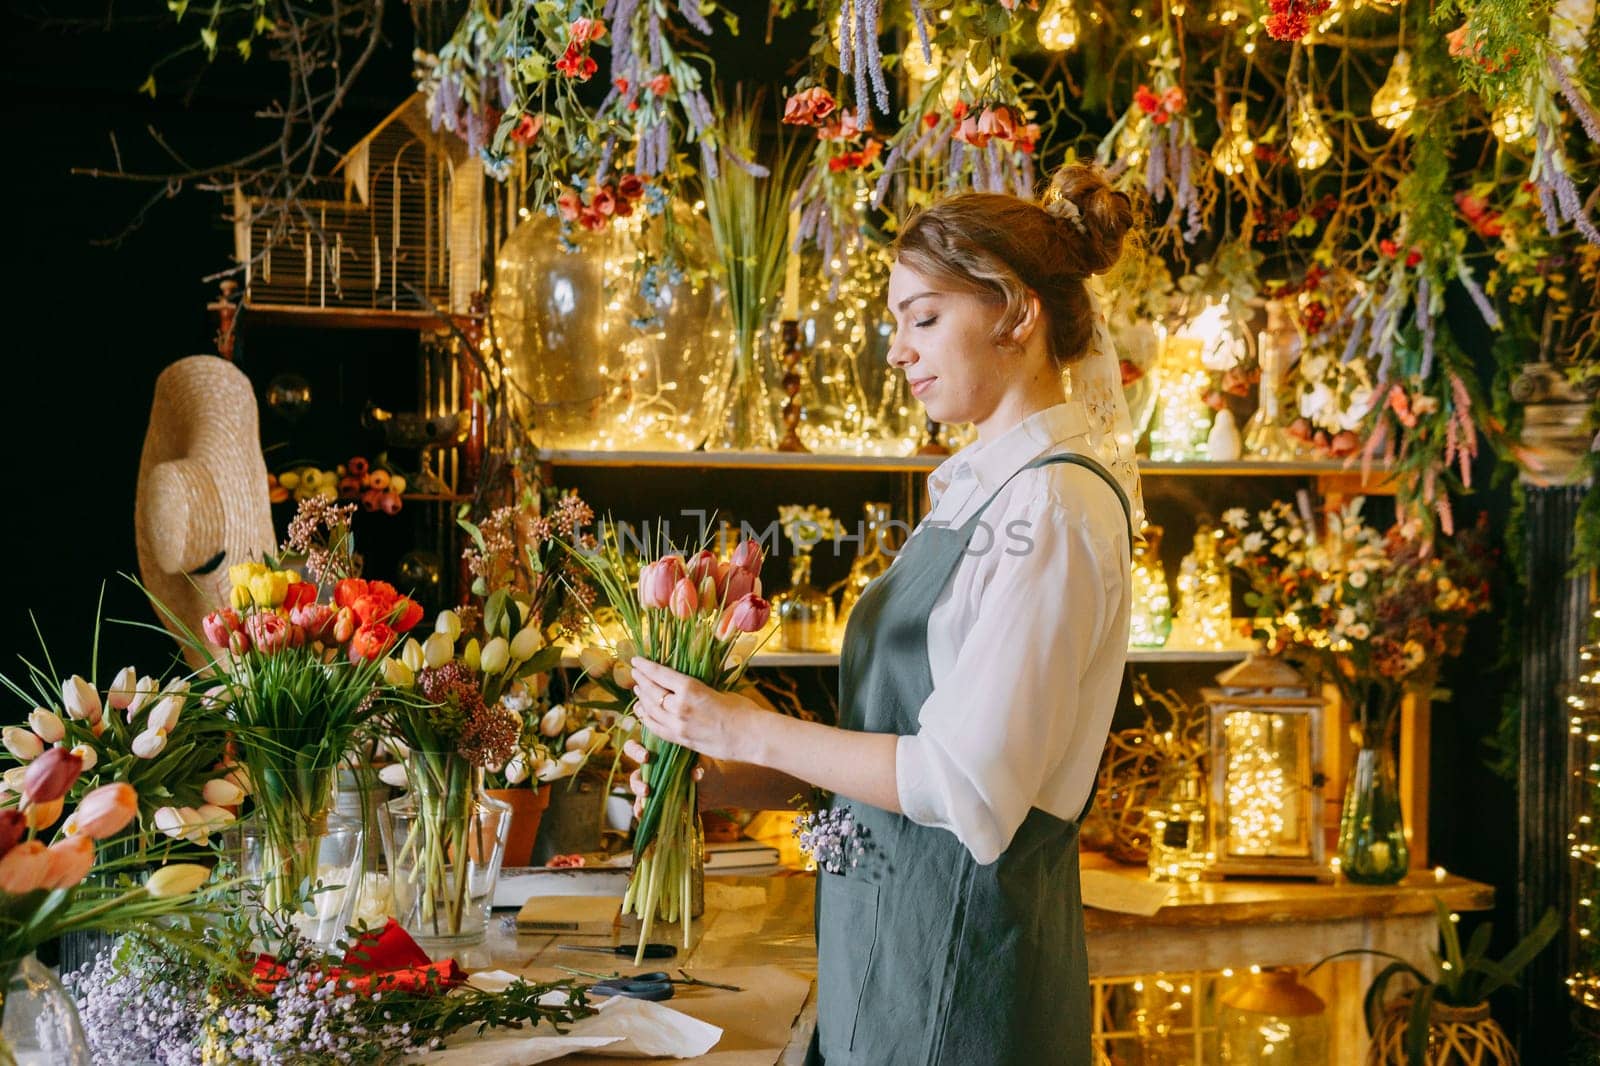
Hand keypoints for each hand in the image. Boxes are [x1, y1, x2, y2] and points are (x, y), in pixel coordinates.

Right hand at [620, 737, 703, 818]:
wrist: (714, 787)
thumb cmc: (706, 767)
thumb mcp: (703, 763)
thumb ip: (698, 764)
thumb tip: (696, 772)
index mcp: (657, 754)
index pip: (636, 748)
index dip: (636, 751)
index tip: (646, 757)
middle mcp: (651, 770)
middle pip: (634, 774)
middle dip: (636, 782)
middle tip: (646, 789)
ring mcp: (653, 788)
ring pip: (638, 792)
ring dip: (639, 797)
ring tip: (648, 802)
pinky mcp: (657, 803)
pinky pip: (644, 807)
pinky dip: (641, 810)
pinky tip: (642, 814)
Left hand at [629, 658, 765, 765]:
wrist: (753, 738)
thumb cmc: (744, 710)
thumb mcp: (720, 689)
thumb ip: (699, 688)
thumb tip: (688, 684)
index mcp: (691, 689)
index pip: (660, 675)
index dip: (646, 667)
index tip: (636, 660)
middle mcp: (679, 707)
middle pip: (652, 692)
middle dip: (641, 681)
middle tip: (635, 672)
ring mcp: (679, 726)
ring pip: (651, 711)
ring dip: (642, 699)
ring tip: (637, 690)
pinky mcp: (682, 741)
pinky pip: (657, 729)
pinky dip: (647, 719)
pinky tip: (642, 713)